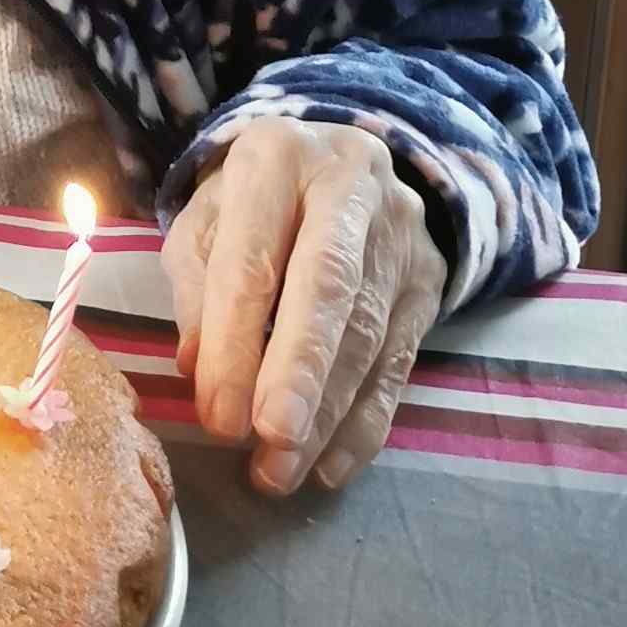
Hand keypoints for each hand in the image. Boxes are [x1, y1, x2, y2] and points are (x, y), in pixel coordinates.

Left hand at [162, 116, 445, 494]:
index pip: (254, 257)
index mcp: (275, 156)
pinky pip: (400, 360)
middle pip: (328, 287)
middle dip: (299, 370)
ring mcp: (400, 233)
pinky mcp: (428, 281)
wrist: (338, 159)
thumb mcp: (206, 216)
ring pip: (368, 333)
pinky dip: (365, 421)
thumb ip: (197, 283)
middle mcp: (348, 185)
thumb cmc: (251, 199)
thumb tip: (198, 367)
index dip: (235, 340)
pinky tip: (330, 465)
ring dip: (325, 413)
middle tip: (270, 438)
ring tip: (281, 470)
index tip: (216, 414)